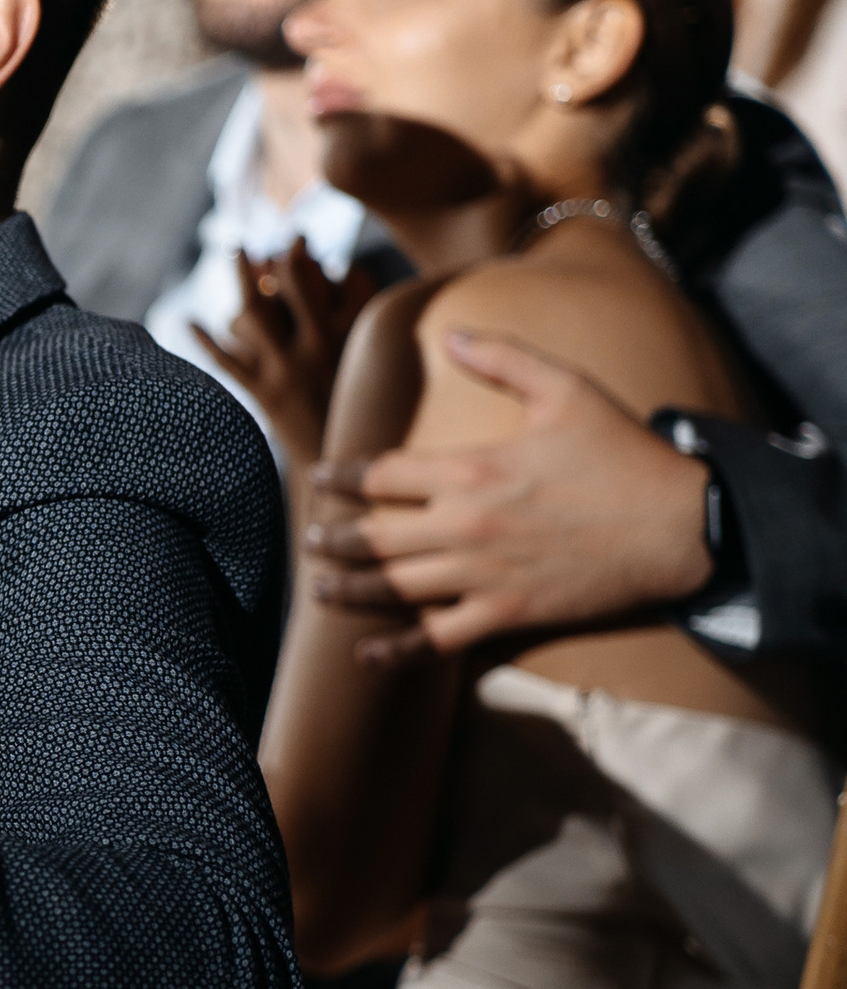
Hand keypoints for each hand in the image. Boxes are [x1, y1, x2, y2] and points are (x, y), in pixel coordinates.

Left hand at [199, 247, 378, 469]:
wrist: (348, 455)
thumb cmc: (360, 394)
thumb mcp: (364, 349)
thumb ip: (353, 308)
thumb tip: (335, 265)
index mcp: (347, 331)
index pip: (313, 277)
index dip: (296, 254)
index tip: (291, 241)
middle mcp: (316, 345)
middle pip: (282, 286)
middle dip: (263, 261)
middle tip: (243, 244)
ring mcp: (287, 370)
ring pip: (251, 318)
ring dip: (240, 291)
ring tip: (234, 263)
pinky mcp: (266, 394)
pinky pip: (227, 362)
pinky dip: (204, 341)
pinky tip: (187, 321)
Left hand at [303, 329, 714, 662]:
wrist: (680, 526)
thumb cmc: (624, 455)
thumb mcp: (566, 388)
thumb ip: (503, 358)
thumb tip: (449, 333)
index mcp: (472, 469)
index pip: (381, 475)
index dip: (341, 478)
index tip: (319, 479)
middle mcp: (465, 526)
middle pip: (374, 537)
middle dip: (333, 539)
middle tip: (309, 539)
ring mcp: (482, 576)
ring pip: (393, 589)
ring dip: (349, 590)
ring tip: (320, 589)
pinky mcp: (507, 615)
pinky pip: (436, 640)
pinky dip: (395, 651)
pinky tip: (365, 654)